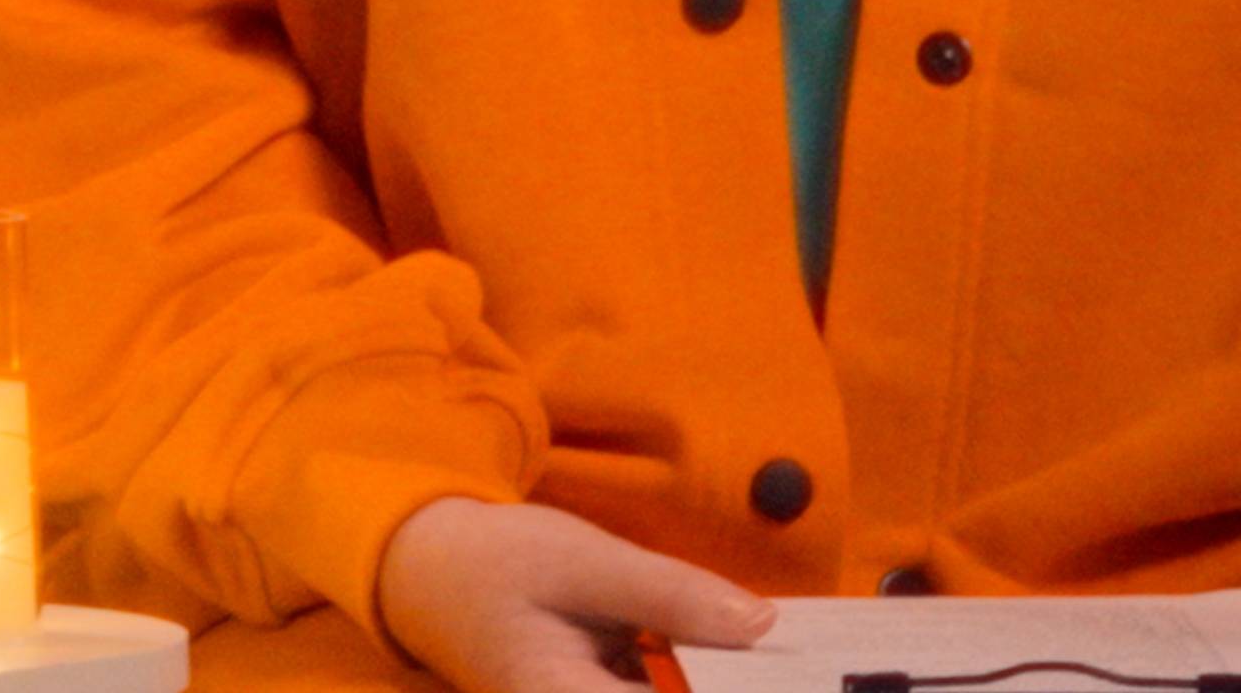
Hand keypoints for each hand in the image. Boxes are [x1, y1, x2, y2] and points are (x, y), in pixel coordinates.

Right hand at [375, 497, 777, 692]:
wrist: (430, 573)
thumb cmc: (495, 562)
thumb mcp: (582, 560)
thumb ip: (670, 593)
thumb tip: (764, 624)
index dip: (738, 690)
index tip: (800, 676)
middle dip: (740, 681)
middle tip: (810, 667)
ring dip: (728, 677)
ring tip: (793, 665)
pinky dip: (706, 678)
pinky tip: (746, 657)